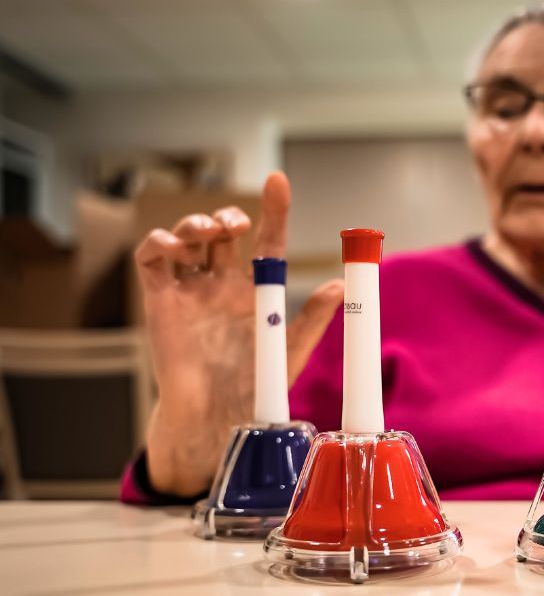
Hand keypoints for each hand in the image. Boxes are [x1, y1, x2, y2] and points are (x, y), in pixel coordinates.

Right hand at [135, 172, 343, 495]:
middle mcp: (222, 285)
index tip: (278, 181)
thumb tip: (339, 285)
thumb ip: (313, 317)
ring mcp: (191, 290)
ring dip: (195, 223)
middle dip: (227, 217)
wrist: (217, 415)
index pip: (266, 241)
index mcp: (257, 291)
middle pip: (222, 234)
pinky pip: (152, 259)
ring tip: (207, 231)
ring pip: (188, 239)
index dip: (273, 210)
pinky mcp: (160, 300)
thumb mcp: (290, 348)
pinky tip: (175, 245)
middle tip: (235, 225)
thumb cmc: (255, 386)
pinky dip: (159, 242)